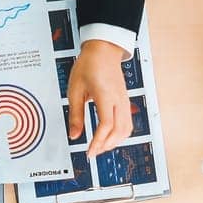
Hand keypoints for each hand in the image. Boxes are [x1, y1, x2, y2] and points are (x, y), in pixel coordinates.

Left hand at [67, 39, 131, 158]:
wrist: (104, 50)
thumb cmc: (89, 65)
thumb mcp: (75, 90)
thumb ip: (75, 114)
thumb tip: (74, 135)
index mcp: (105, 95)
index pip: (105, 126)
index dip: (97, 142)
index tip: (89, 152)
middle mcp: (118, 100)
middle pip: (118, 131)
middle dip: (106, 145)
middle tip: (93, 152)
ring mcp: (124, 101)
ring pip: (126, 129)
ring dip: (115, 141)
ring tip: (100, 146)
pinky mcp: (125, 102)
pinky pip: (128, 123)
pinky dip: (120, 134)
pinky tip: (109, 136)